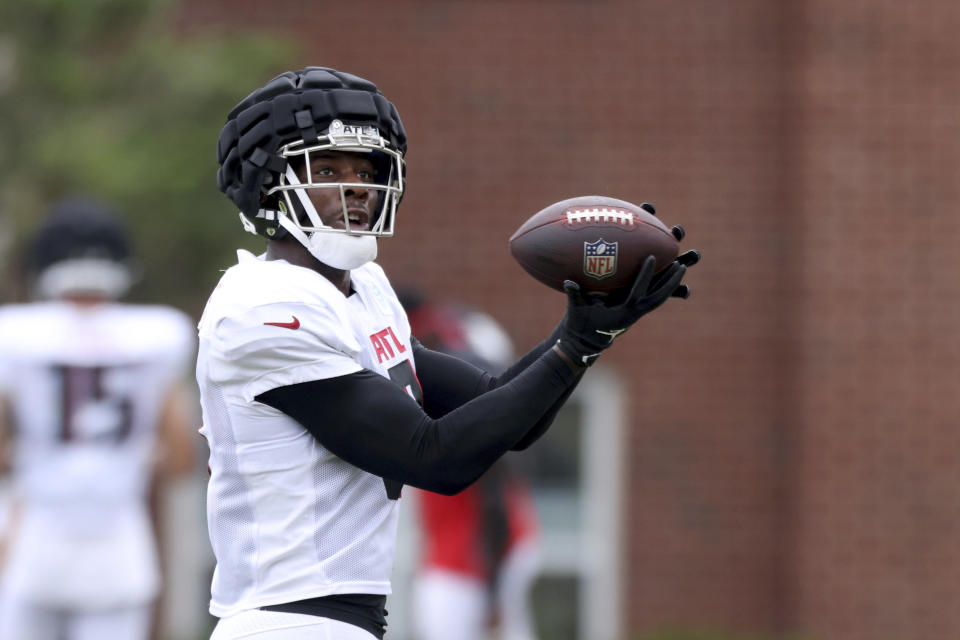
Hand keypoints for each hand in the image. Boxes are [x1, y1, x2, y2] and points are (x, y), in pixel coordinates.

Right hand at [557, 250, 699, 365]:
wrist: (584, 343)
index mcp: (623, 313)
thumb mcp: (576, 309)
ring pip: (659, 297)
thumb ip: (574, 295)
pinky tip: (666, 275)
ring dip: (671, 283)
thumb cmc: (580, 325)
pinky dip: (661, 287)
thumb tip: (568, 282)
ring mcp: (636, 313)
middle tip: (682, 264)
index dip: (645, 275)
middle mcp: (634, 313)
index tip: (651, 257)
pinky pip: (653, 298)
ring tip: (681, 266)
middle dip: (670, 281)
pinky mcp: (635, 311)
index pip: (637, 291)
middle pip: (658, 297)